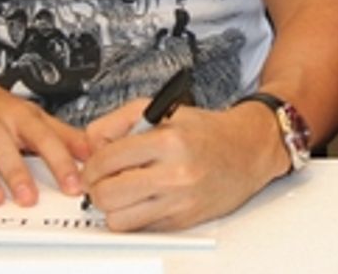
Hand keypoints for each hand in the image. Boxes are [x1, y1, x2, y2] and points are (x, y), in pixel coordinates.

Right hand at [0, 65, 89, 206]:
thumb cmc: (1, 109)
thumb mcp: (35, 117)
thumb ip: (64, 136)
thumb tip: (94, 152)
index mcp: (20, 115)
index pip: (43, 137)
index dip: (59, 161)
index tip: (72, 185)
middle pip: (3, 143)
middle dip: (16, 171)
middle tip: (29, 199)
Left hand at [80, 98, 287, 230]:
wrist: (248, 151)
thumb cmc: (206, 131)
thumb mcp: (162, 109)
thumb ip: (119, 121)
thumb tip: (90, 146)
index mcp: (168, 141)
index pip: (107, 160)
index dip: (92, 165)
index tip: (93, 166)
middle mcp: (175, 174)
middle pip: (107, 194)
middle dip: (97, 188)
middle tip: (102, 181)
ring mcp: (179, 201)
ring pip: (119, 219)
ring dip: (113, 206)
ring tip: (121, 191)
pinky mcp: (183, 222)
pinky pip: (140, 228)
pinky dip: (134, 216)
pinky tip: (142, 198)